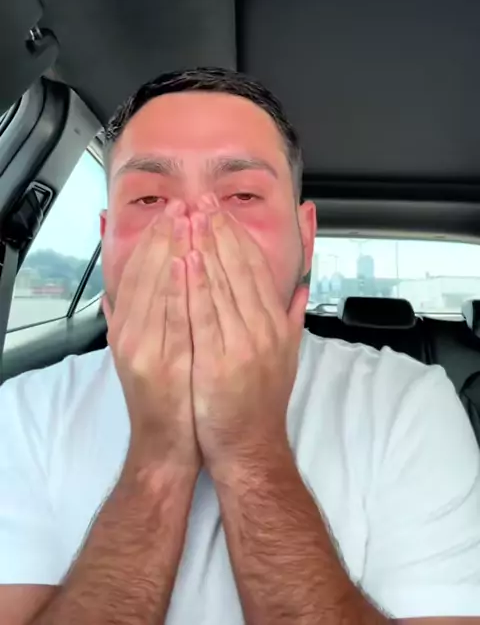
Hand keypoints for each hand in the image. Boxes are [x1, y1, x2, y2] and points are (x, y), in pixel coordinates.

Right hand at [103, 200, 199, 476]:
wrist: (168, 446)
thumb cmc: (167, 395)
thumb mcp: (141, 352)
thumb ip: (131, 319)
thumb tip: (121, 291)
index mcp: (129, 326)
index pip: (139, 272)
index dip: (155, 239)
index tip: (172, 210)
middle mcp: (130, 333)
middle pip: (145, 274)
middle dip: (163, 236)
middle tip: (180, 203)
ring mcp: (142, 348)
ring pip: (154, 288)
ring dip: (168, 251)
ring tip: (183, 219)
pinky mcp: (159, 364)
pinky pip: (169, 319)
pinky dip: (173, 289)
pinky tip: (182, 263)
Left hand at [186, 195, 308, 476]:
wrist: (250, 445)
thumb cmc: (261, 402)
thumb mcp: (287, 356)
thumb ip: (293, 318)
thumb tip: (301, 288)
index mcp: (277, 324)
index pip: (256, 269)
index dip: (238, 237)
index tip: (221, 213)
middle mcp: (263, 329)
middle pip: (240, 270)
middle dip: (220, 233)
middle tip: (203, 202)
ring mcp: (242, 345)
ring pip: (222, 285)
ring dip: (205, 249)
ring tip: (190, 219)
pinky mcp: (218, 361)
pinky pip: (204, 315)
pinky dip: (194, 285)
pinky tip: (183, 261)